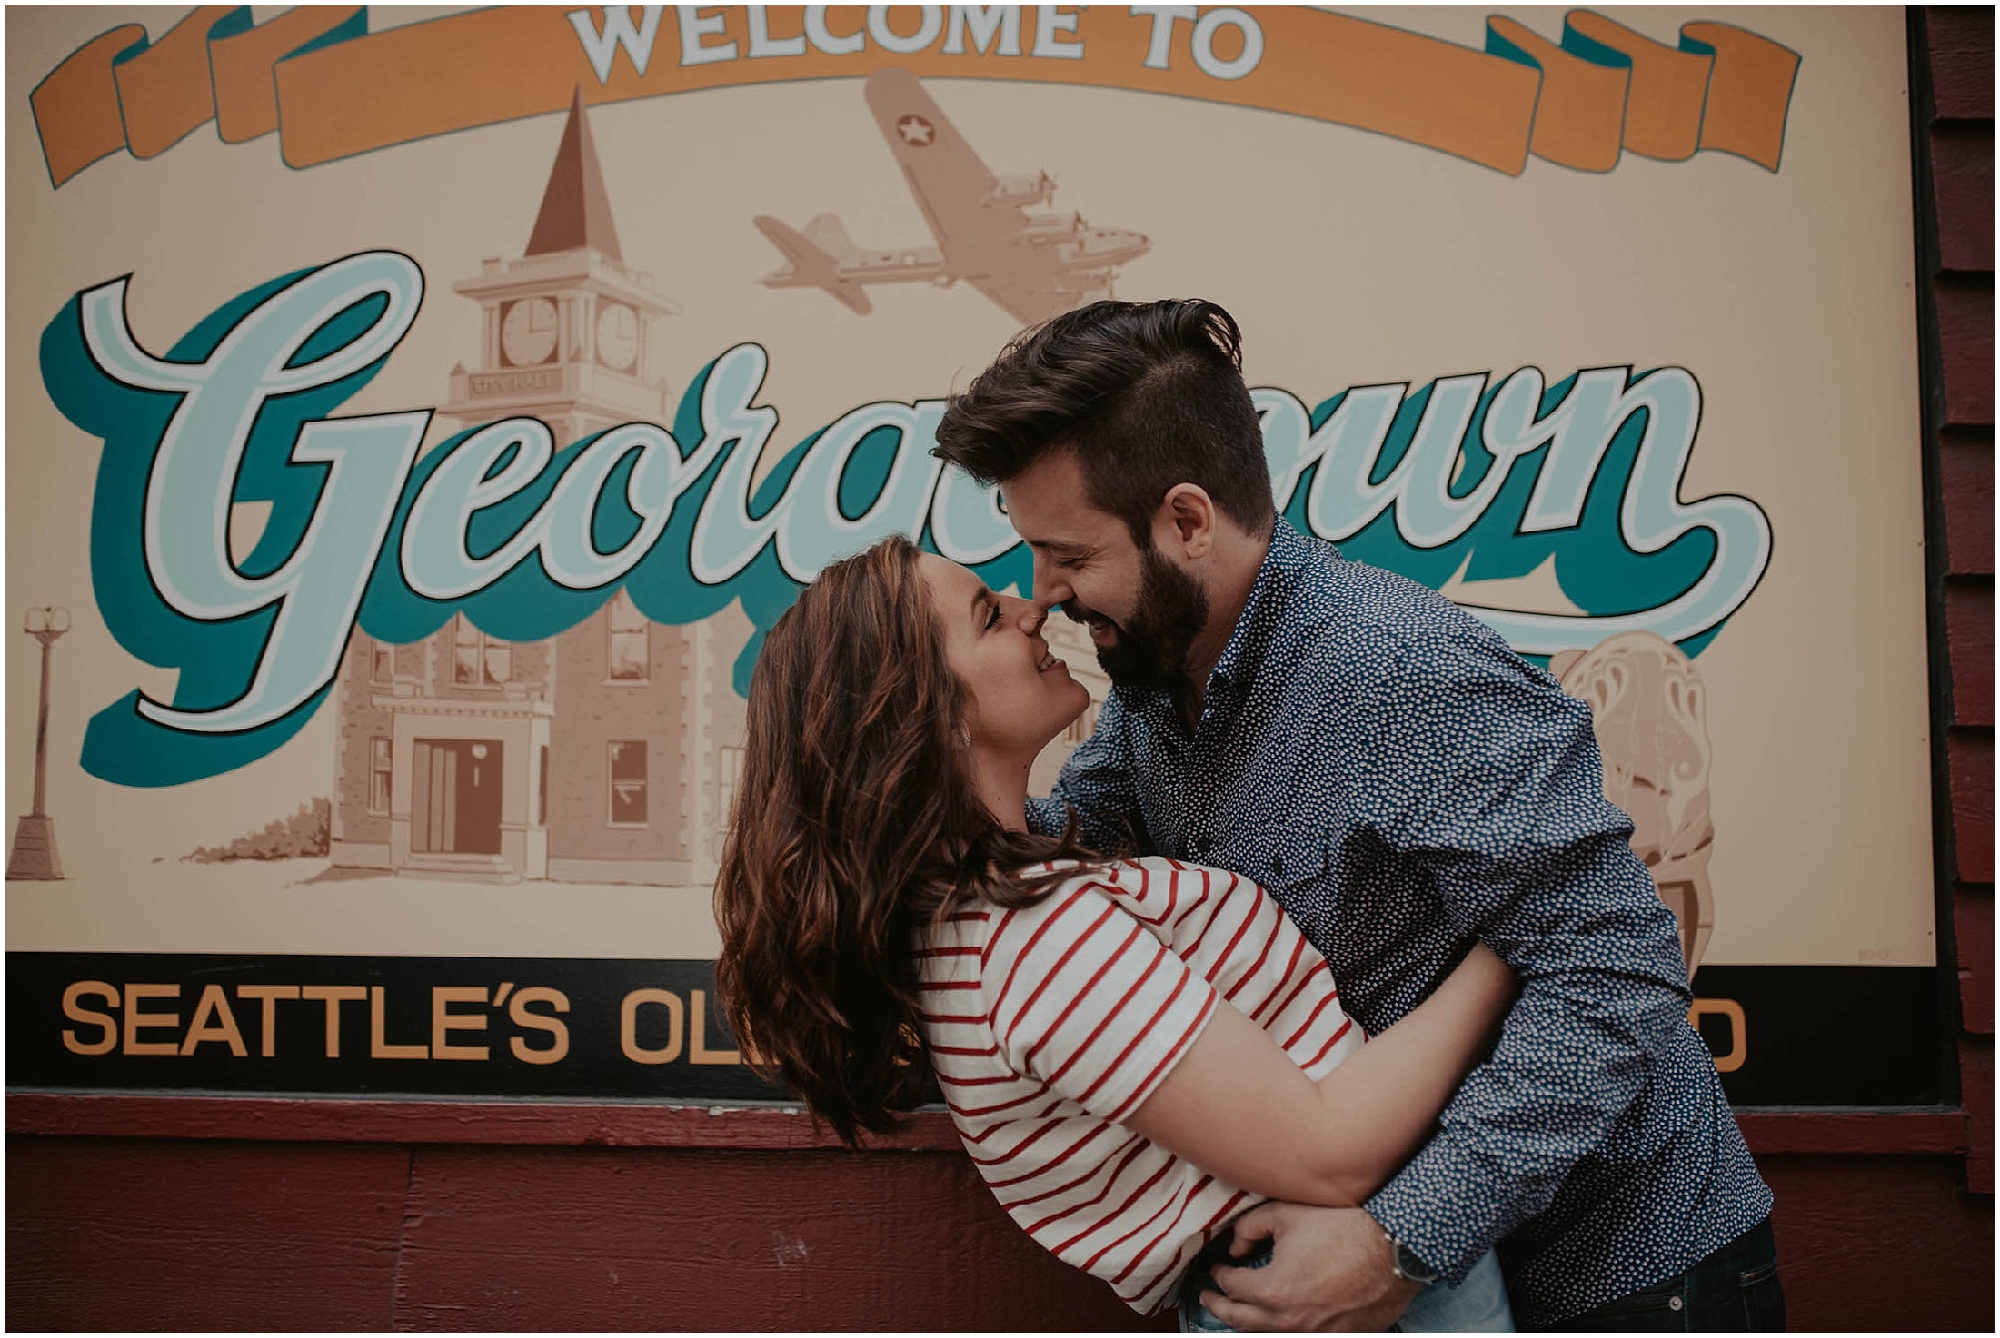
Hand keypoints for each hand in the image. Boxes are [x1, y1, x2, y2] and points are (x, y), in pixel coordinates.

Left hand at [1200, 1203, 1422, 1331]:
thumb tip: (1236, 1246)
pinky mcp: (1339, 1337)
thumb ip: (1250, 1229)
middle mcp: (1290, 1321)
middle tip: (1209, 1299)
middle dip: (1220, 1308)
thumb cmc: (1343, 1228)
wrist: (1395, 1248)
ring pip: (1268, 1336)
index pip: (1231, 1287)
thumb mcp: (1285, 1215)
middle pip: (1241, 1321)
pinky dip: (1282, 1329)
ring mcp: (1315, 1334)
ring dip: (1248, 1324)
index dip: (1219, 1275)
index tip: (1218, 1268)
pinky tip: (1279, 1319)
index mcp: (1272, 1291)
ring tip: (1238, 1312)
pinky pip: (1301, 1337)